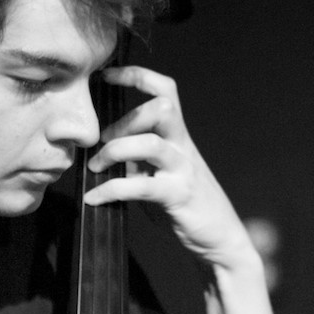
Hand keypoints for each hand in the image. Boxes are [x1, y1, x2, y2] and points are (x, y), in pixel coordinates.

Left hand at [82, 65, 253, 269]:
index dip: (137, 75)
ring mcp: (183, 170)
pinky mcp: (178, 196)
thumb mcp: (161, 172)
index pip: (165, 90)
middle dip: (126, 118)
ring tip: (95, 166)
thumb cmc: (186, 204)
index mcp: (179, 136)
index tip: (106, 75)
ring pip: (150, 143)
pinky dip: (110, 189)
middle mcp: (183, 147)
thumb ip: (140, 157)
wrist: (220, 239)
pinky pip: (140, 186)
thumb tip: (105, 148)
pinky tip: (94, 198)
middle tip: (102, 140)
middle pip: (163, 107)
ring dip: (115, 151)